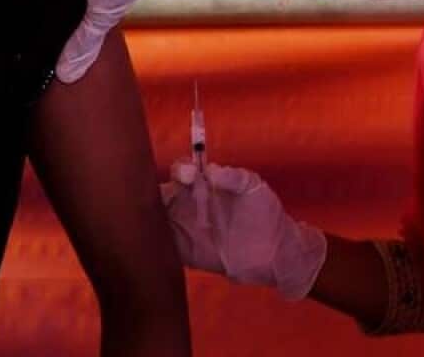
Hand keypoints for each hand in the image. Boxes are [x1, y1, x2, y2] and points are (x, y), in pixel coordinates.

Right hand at [161, 161, 327, 300]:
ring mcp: (184, 229)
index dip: (179, 170)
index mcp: (203, 186)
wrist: (275, 253)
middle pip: (160, 194)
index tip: (188, 175)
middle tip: (163, 197)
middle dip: (153, 192)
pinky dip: (153, 243)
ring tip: (148, 218)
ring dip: (148, 218)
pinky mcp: (184, 253)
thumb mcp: (253, 187)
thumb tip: (210, 170)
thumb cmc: (264, 213)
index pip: (180, 172)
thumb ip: (234, 177)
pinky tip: (150, 241)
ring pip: (156, 220)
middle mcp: (188, 205)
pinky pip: (162, 246)